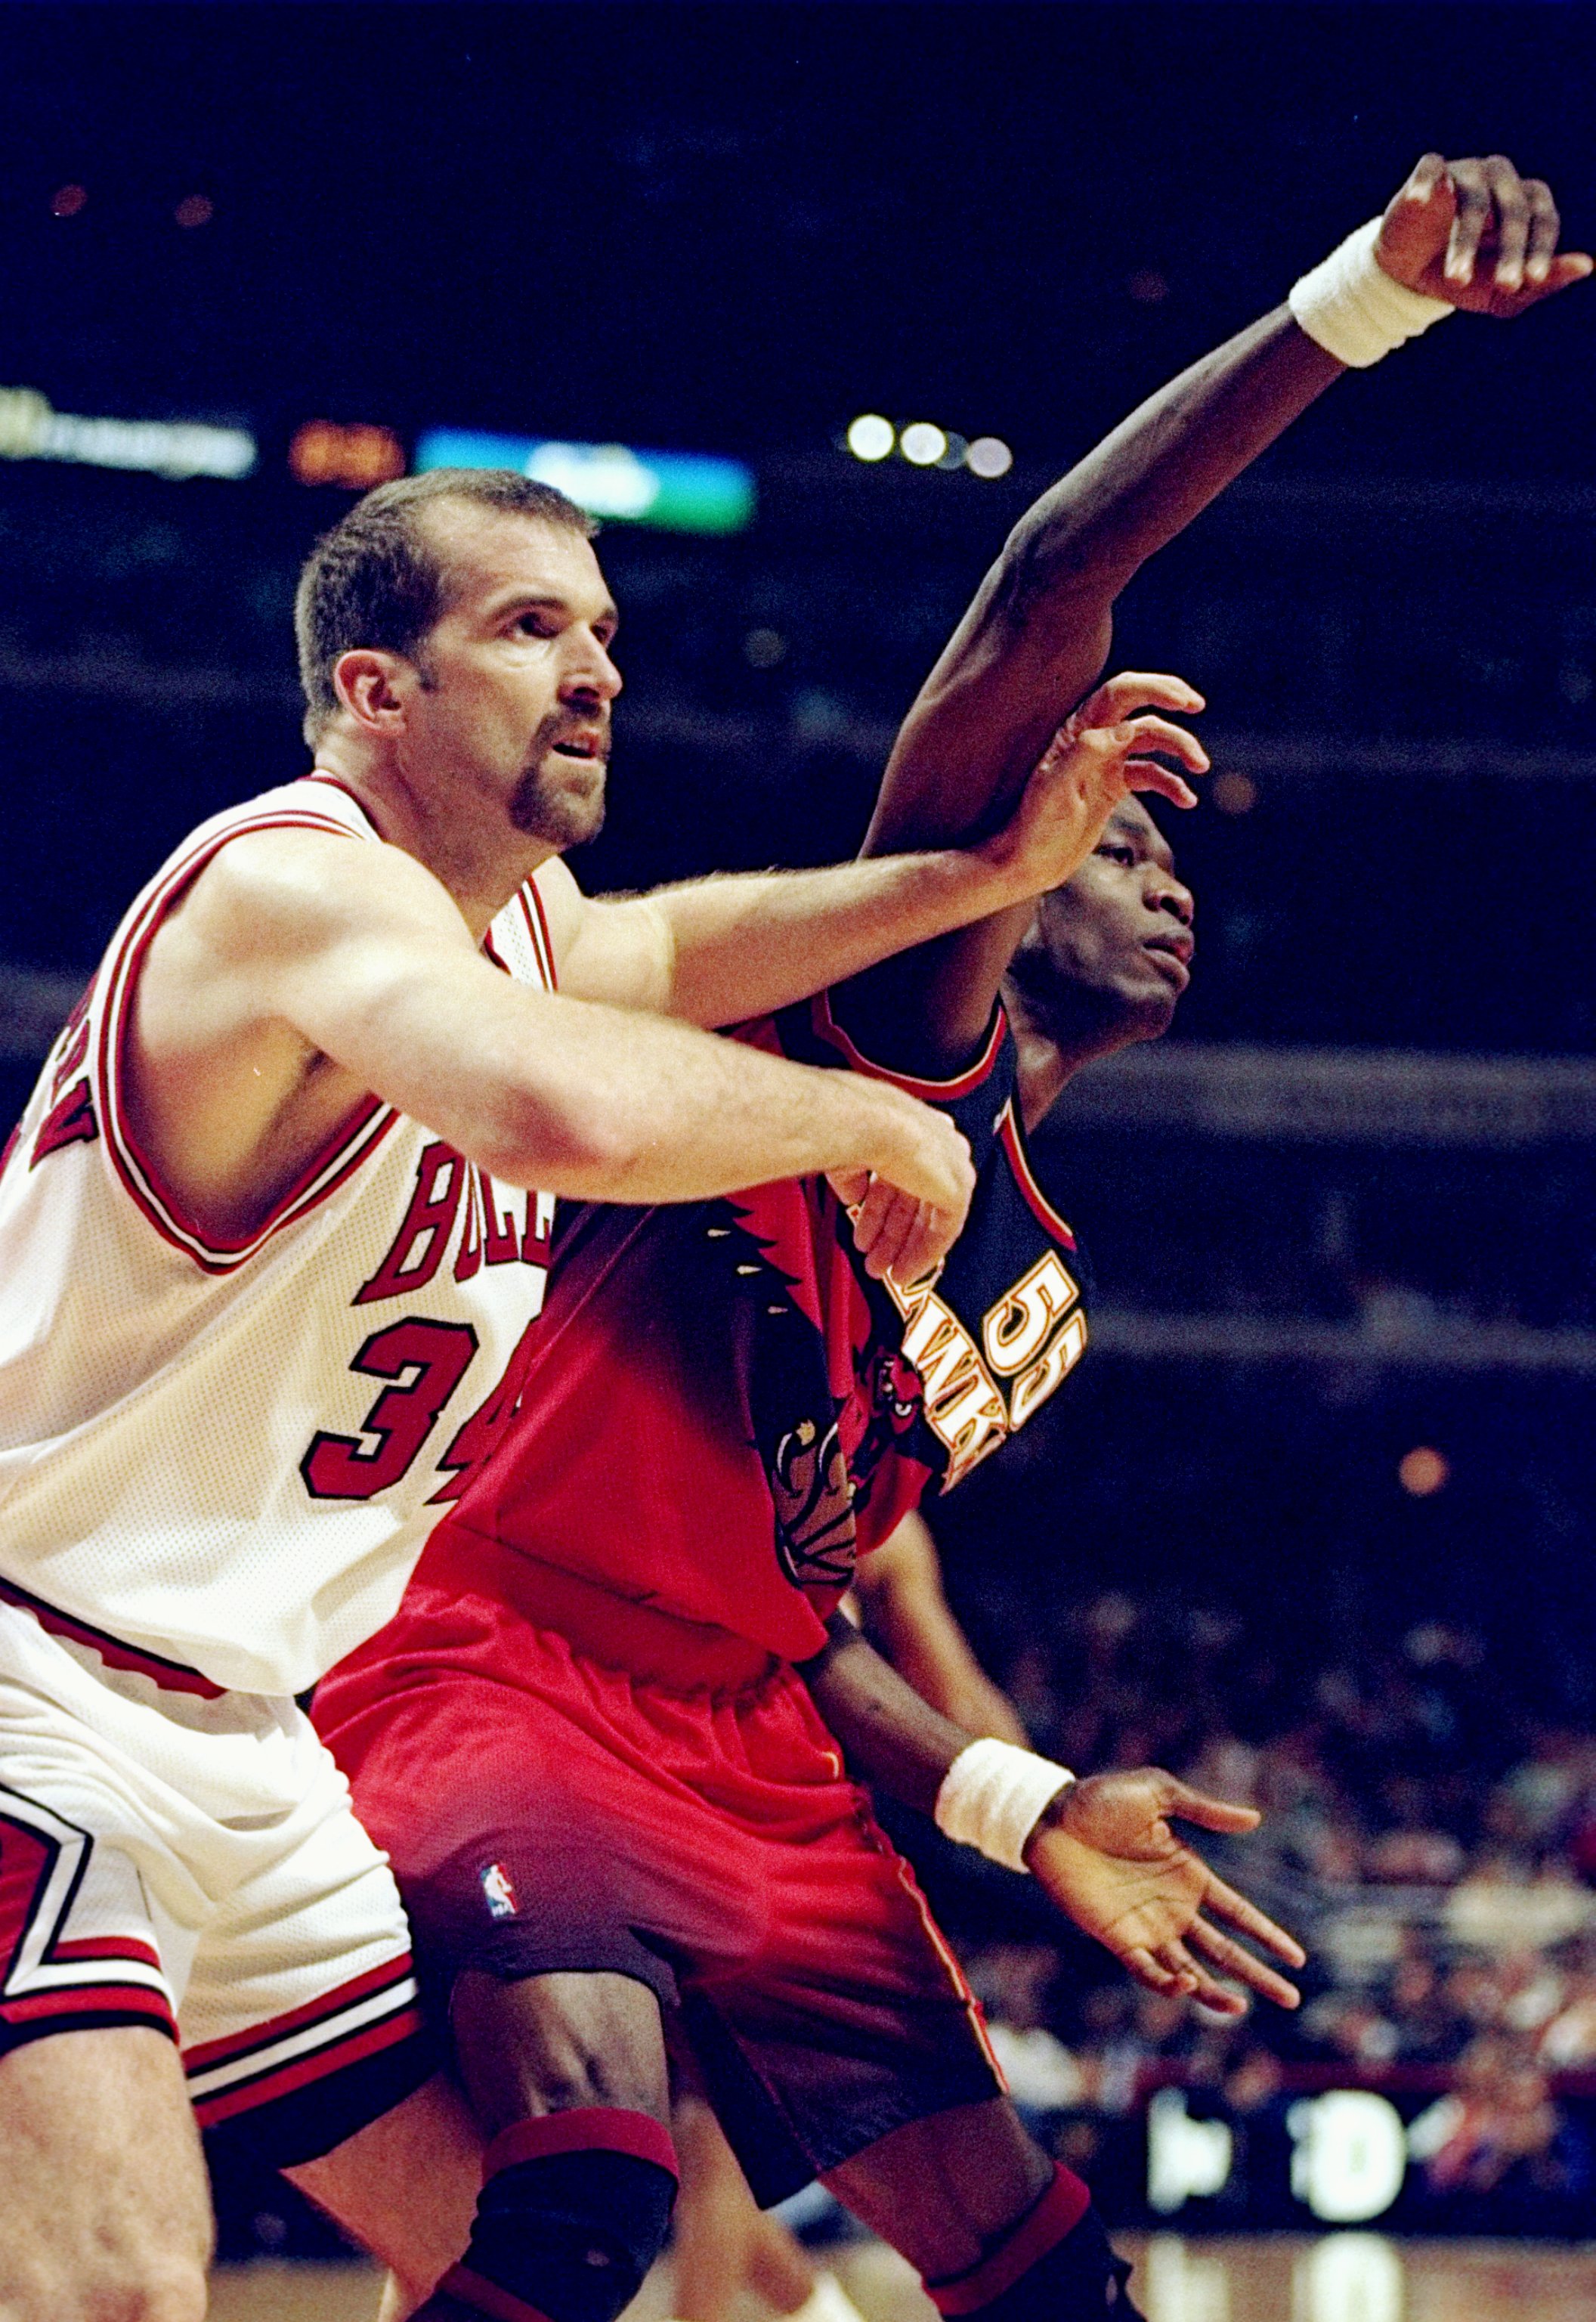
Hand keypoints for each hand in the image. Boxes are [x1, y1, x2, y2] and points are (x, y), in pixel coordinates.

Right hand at [828, 1087, 974, 1286]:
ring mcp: (952, 1165)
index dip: (879, 1209)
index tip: (867, 1233)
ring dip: (904, 1249)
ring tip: (882, 1271)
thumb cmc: (850, 1127)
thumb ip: (853, 1179)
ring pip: (929, 1218)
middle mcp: (938, 1143)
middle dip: (891, 1235)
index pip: (900, 1177)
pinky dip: (923, 1255)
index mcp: (913, 1128)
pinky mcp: (958, 1188)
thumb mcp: (847, 1158)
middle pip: (916, 1201)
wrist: (864, 1122)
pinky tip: (903, 1272)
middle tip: (874, 1259)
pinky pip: (944, 1232)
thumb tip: (852, 1198)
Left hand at [979, 673, 1207, 901]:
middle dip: (1170, 700)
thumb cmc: (1034, 826)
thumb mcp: (1055, 790)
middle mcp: (1094, 742)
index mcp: (1078, 733)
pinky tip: (1187, 800)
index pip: (1119, 694)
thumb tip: (1126, 728)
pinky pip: (1151, 775)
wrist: (1028, 862)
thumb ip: (1087, 753)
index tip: (1182, 701)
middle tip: (1197, 705)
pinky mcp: (1114, 787)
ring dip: (1179, 748)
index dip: (1152, 688)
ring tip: (1200, 767)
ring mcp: (1106, 764)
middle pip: (1139, 707)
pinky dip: (1172, 784)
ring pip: (1152, 741)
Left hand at [1023, 1767, 1304, 2014]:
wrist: (1051, 1815)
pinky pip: (1146, 1971)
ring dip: (1214, 1993)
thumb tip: (1255, 1819)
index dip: (1268, 1935)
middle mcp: (1173, 1907)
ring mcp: (1145, 1926)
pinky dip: (1167, 1985)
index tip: (1298, 1958)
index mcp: (1189, 1875)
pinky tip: (1187, 1985)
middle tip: (1292, 1998)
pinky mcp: (1116, 1937)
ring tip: (1241, 2008)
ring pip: (1190, 1971)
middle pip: (1225, 1950)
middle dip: (1258, 1975)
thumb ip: (1204, 1810)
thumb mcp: (1159, 1793)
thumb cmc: (1103, 1799)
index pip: (1238, 1914)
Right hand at [1376, 151, 1591, 308]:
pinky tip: (1421, 201)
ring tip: (1456, 279)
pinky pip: (1431, 168)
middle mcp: (1501, 181)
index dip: (1540, 249)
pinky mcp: (1430, 173)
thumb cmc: (1465, 280)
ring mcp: (1465, 173)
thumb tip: (1588, 266)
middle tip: (1506, 286)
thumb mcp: (1503, 294)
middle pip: (1514, 208)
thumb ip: (1543, 283)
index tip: (1531, 280)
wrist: (1410, 277)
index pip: (1543, 218)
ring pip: (1474, 198)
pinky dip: (1426, 183)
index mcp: (1526, 204)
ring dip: (1465, 240)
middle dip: (1511, 250)